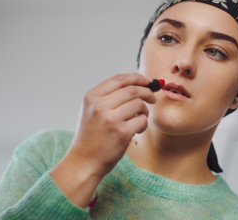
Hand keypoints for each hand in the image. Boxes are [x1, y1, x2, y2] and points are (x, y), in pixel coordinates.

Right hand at [50, 73, 156, 207]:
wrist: (84, 160)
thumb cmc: (91, 136)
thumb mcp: (92, 110)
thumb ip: (110, 96)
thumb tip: (140, 85)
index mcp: (92, 97)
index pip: (119, 79)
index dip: (136, 77)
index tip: (147, 81)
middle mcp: (100, 105)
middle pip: (132, 89)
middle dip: (147, 92)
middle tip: (153, 98)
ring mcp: (111, 118)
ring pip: (139, 104)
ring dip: (144, 110)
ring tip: (139, 119)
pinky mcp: (122, 132)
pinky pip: (142, 120)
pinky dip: (143, 124)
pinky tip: (136, 130)